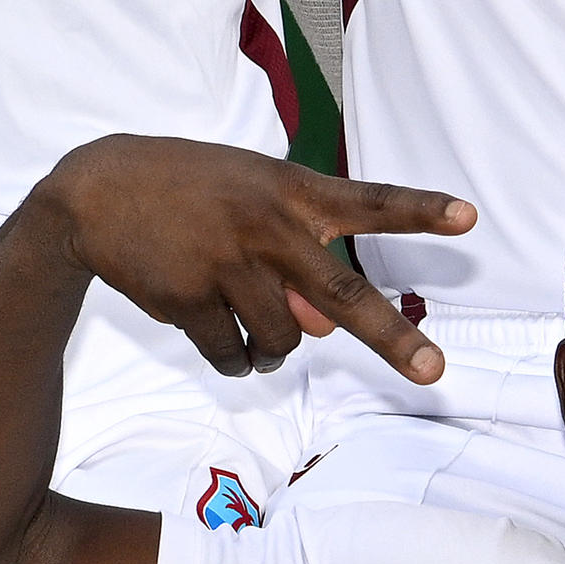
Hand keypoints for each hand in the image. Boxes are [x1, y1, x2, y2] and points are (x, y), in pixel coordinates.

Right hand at [40, 135, 471, 381]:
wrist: (96, 192)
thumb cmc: (191, 192)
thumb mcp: (251, 201)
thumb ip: (297, 259)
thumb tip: (322, 332)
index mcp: (291, 192)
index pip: (367, 201)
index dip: (419, 211)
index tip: (468, 218)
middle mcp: (267, 227)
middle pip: (341, 295)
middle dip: (393, 339)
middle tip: (434, 371)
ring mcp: (227, 264)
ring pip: (283, 340)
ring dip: (276, 349)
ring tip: (252, 324)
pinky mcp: (189, 298)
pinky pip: (233, 355)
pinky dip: (235, 360)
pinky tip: (217, 333)